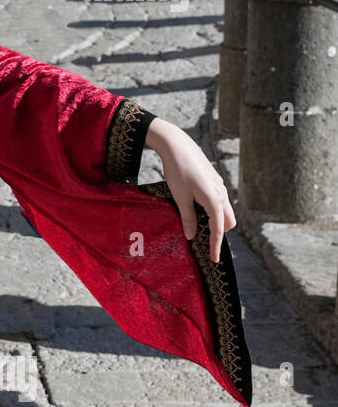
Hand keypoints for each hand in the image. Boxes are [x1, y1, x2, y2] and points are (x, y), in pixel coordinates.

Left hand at [144, 117, 235, 261]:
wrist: (179, 147)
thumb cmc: (178, 172)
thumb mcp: (180, 198)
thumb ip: (188, 218)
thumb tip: (191, 236)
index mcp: (215, 201)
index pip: (219, 230)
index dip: (216, 246)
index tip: (215, 260)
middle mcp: (222, 194)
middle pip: (228, 222)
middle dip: (219, 233)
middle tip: (203, 241)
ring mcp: (219, 186)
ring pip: (225, 210)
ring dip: (216, 220)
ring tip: (199, 226)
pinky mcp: (214, 181)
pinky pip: (219, 200)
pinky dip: (213, 209)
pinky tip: (198, 208)